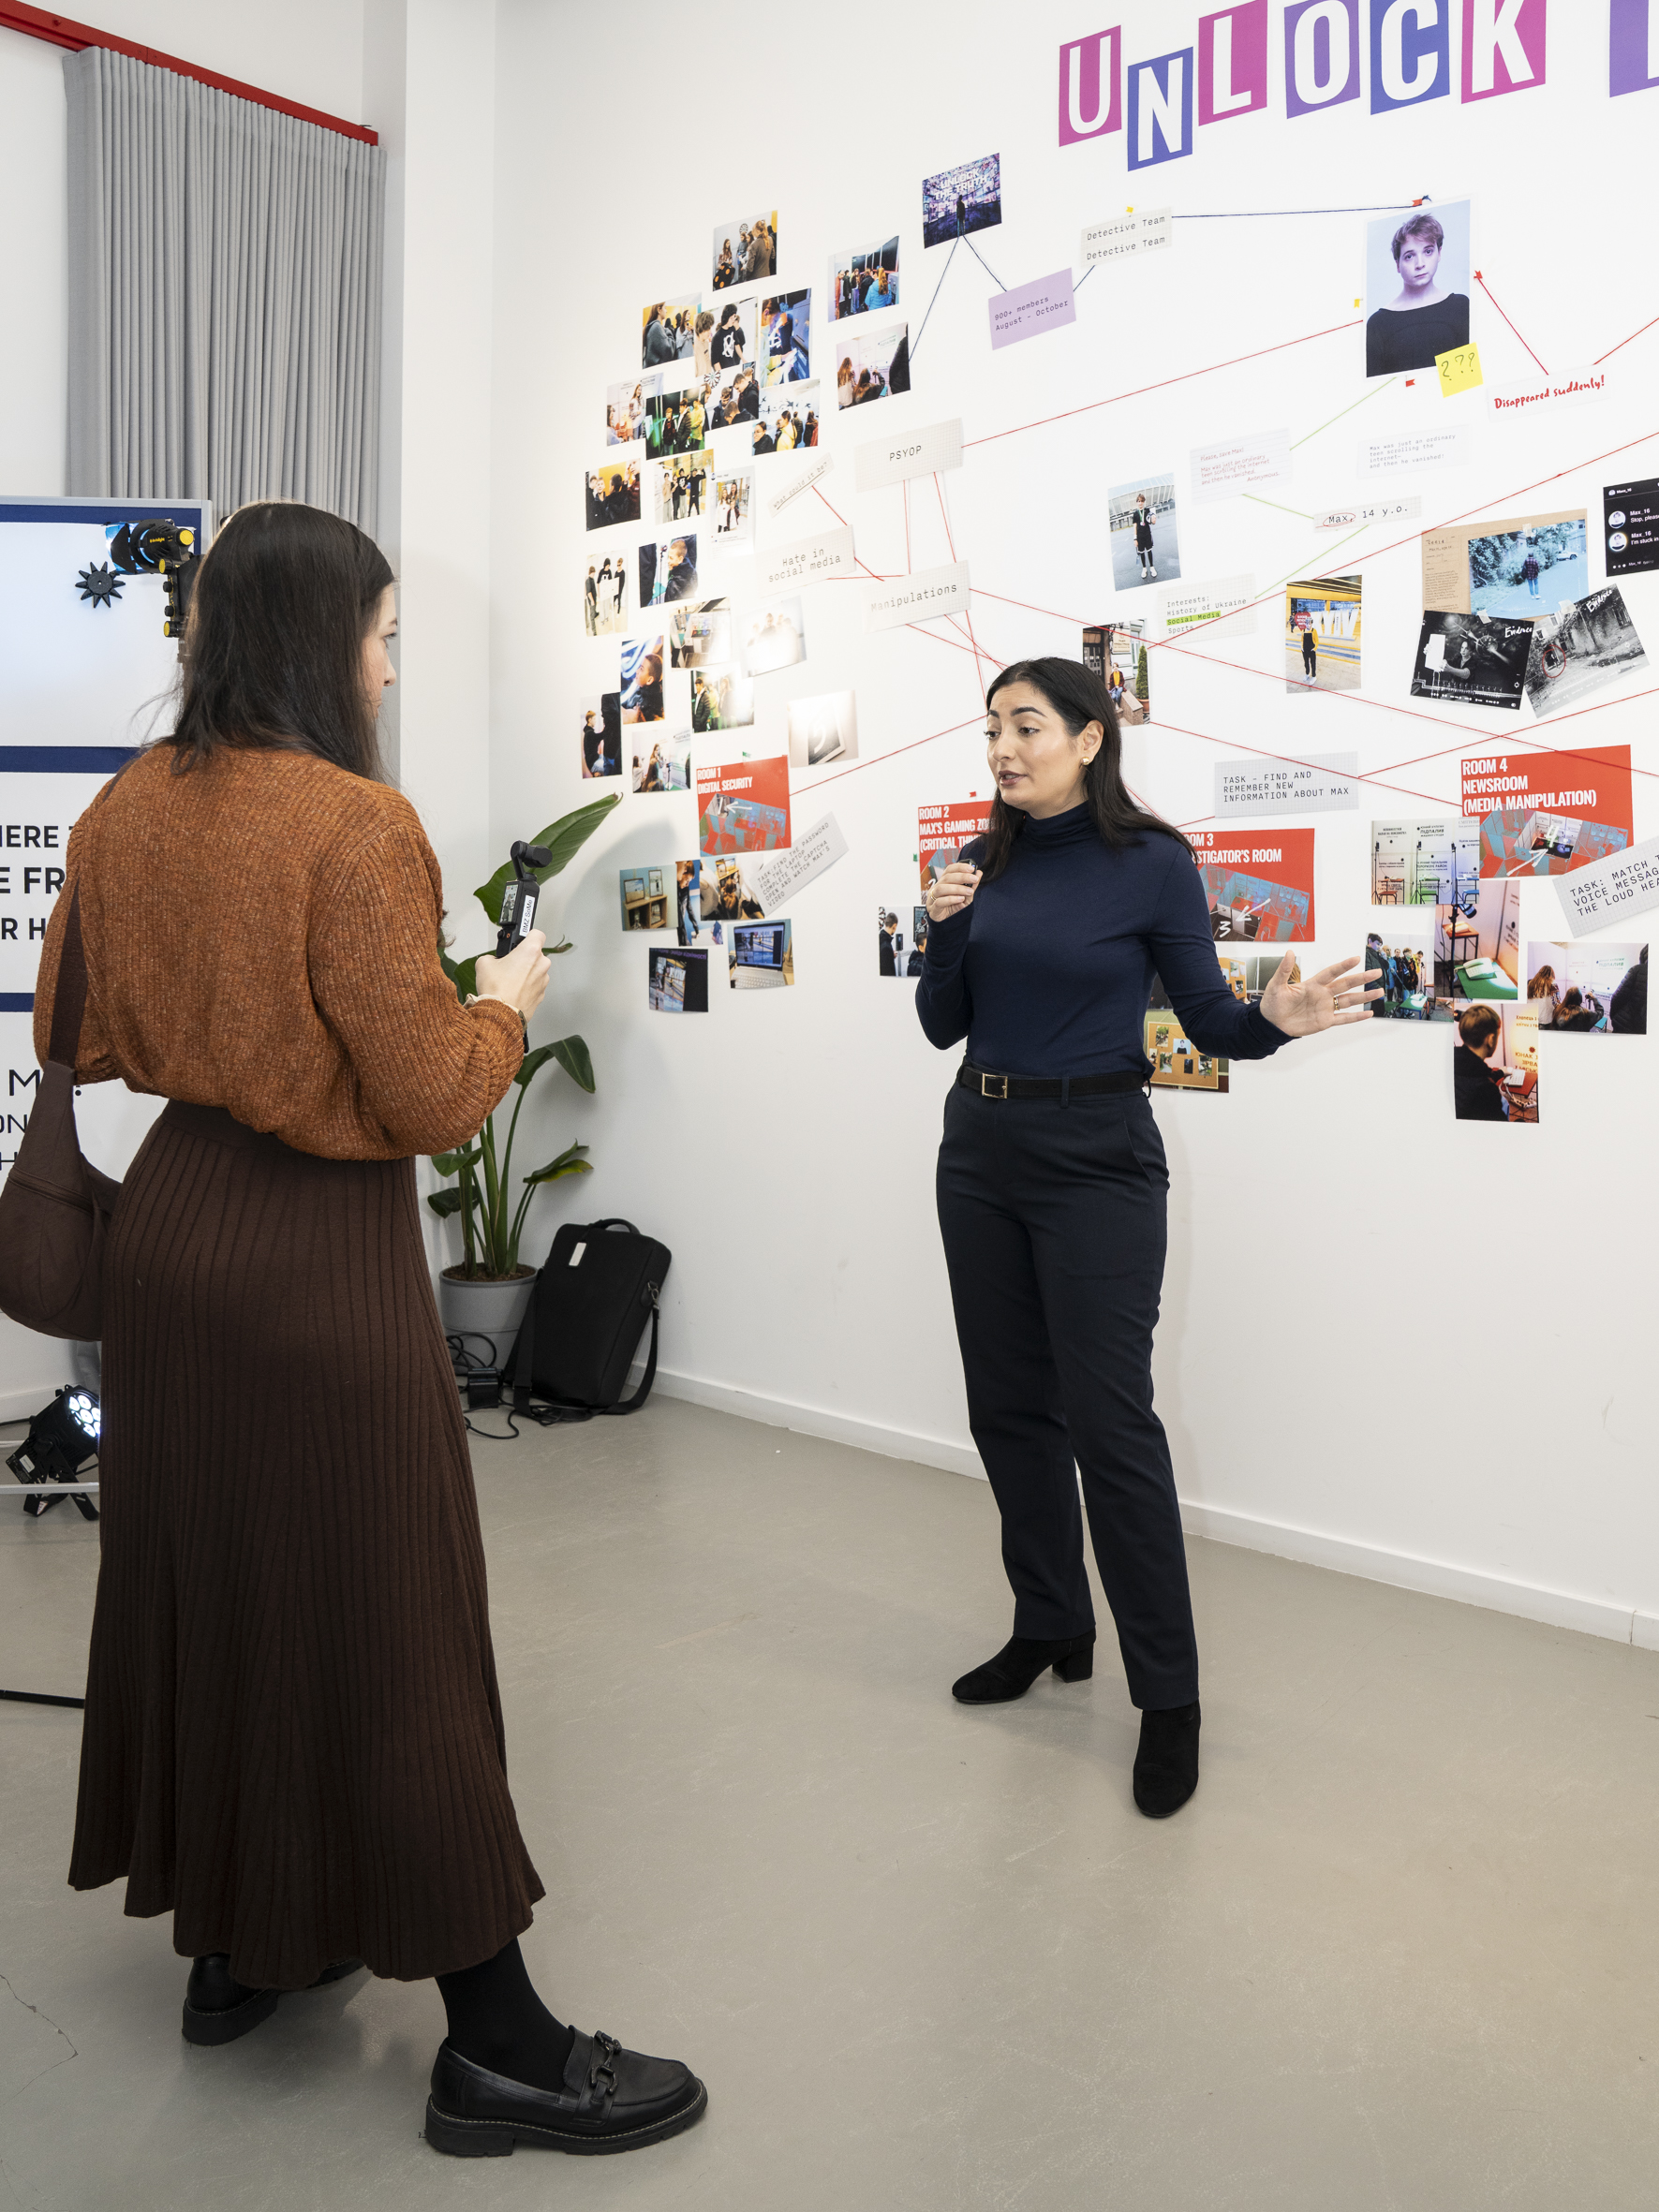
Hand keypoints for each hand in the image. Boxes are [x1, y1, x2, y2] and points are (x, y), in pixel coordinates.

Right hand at [475, 930, 548, 1019]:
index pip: (537, 933)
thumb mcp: (484, 963)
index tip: (522, 940)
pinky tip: (513, 991)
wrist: (500, 1014)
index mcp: (530, 952)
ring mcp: (543, 981)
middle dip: (524, 957)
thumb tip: (493, 961)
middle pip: (536, 954)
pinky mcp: (541, 994)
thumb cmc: (496, 990)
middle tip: (509, 964)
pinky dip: (526, 986)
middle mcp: (541, 965)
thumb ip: (492, 956)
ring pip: (536, 971)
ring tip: (509, 981)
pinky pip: (534, 985)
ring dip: (526, 973)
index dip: (528, 935)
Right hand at [926, 861, 981, 923]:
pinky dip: (951, 899)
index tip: (972, 868)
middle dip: (962, 877)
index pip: (949, 869)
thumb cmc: (955, 907)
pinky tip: (960, 899)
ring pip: (942, 888)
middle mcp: (937, 887)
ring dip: (957, 888)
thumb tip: (979, 872)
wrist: (948, 923)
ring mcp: (933, 898)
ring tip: (969, 892)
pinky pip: (939, 902)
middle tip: (974, 879)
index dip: (960, 867)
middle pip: (947, 877)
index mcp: (944, 882)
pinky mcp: (933, 909)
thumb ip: (972, 885)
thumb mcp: (967, 896)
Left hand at [1258, 952, 1380, 1036]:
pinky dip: (1356, 1017)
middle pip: (1345, 984)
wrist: (1271, 1024)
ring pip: (1349, 1000)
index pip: (1331, 973)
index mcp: (1312, 984)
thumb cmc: (1272, 1003)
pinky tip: (1368, 1013)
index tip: (1356, 959)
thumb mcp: (1276, 985)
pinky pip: (1343, 1018)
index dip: (1343, 966)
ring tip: (1379, 991)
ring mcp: (1325, 1008)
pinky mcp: (1325, 1021)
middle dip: (1361, 978)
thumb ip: (1284, 970)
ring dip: (1363, 997)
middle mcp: (1322, 994)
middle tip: (1377, 972)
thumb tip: (1289, 952)